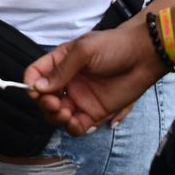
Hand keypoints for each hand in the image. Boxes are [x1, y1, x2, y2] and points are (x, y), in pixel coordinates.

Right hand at [24, 20, 165, 135]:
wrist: (143, 56)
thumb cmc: (114, 46)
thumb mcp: (84, 51)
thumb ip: (61, 70)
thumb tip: (38, 87)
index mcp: (60, 62)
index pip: (36, 75)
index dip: (31, 84)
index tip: (36, 92)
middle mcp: (67, 82)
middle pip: (44, 99)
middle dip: (44, 104)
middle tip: (54, 103)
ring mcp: (80, 98)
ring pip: (57, 115)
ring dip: (56, 117)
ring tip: (65, 113)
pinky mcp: (94, 112)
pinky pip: (77, 126)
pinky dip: (72, 128)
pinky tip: (77, 122)